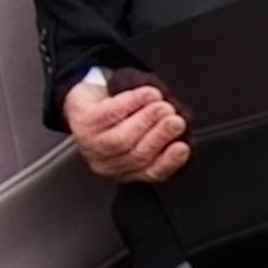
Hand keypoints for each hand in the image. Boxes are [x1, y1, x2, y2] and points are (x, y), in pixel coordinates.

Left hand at [63, 71, 191, 185]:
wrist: (88, 99)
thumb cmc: (119, 116)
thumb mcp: (144, 131)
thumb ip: (163, 137)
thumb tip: (184, 132)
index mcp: (128, 170)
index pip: (151, 173)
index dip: (169, 162)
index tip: (183, 147)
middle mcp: (108, 164)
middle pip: (137, 155)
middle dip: (160, 137)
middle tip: (175, 120)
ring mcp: (92, 145)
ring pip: (123, 139)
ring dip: (147, 120)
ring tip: (162, 106)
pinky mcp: (83, 122)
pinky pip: (110, 114)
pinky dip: (132, 103)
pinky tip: (147, 94)